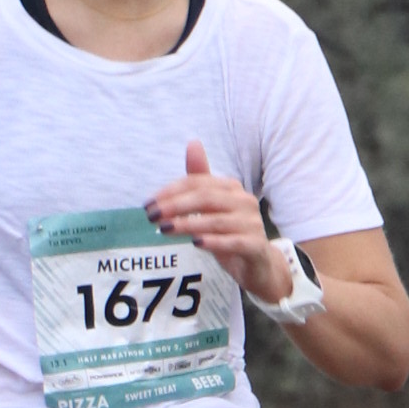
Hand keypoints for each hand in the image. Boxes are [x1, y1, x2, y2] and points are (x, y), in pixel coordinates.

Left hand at [145, 142, 294, 305]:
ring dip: (188, 224)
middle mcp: (244, 201)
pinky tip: (195, 243)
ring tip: (165, 229)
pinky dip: (214, 242)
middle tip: (152, 216)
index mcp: (231, 188)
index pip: (198, 183)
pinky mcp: (256, 246)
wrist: (259, 265)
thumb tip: (193, 142)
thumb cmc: (230, 232)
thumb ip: (200, 180)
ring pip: (217, 220)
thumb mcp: (212, 207)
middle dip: (176, 205)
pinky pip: (233, 242)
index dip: (171, 191)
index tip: (149, 203)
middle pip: (206, 198)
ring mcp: (252, 224)